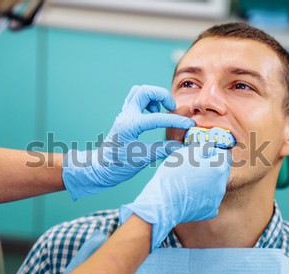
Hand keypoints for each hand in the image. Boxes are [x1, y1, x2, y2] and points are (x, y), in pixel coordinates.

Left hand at [62, 85, 194, 199]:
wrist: (100, 168)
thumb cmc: (117, 166)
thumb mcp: (142, 160)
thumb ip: (162, 150)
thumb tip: (181, 145)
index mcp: (129, 126)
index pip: (157, 118)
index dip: (176, 121)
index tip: (189, 125)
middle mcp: (126, 116)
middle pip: (145, 90)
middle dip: (162, 96)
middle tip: (171, 109)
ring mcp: (124, 114)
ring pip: (139, 91)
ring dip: (153, 96)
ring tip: (161, 110)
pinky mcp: (125, 116)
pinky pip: (136, 98)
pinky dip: (148, 100)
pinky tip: (154, 113)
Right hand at [119, 145, 231, 250]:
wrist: (163, 203)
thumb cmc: (173, 176)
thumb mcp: (187, 153)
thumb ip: (204, 148)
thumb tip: (211, 150)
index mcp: (218, 169)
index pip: (225, 155)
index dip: (213, 152)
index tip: (201, 155)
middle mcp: (222, 185)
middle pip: (222, 171)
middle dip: (212, 167)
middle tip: (193, 168)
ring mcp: (217, 200)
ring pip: (216, 185)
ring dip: (207, 182)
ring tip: (189, 182)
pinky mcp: (210, 211)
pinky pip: (210, 199)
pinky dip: (203, 196)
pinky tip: (190, 195)